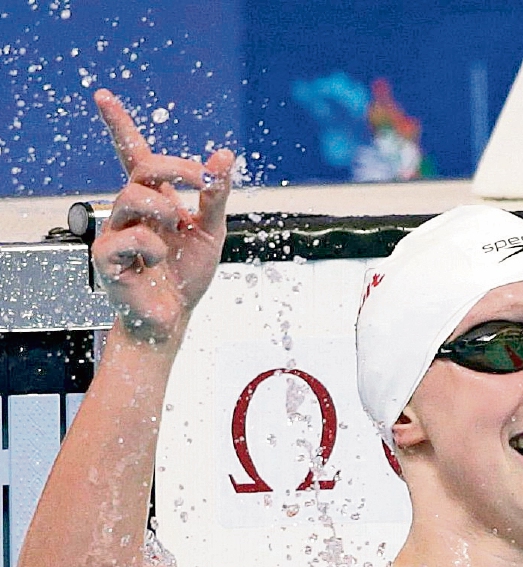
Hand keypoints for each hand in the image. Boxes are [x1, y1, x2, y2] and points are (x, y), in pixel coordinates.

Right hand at [90, 89, 234, 345]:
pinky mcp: (106, 257)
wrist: (172, 317)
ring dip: (164, 209)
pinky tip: (156, 261)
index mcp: (155, 200)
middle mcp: (131, 211)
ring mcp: (115, 231)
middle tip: (203, 181)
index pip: (133, 155)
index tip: (104, 97)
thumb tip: (223, 155)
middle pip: (142, 168)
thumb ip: (216, 196)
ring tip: (177, 228)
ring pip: (131, 197)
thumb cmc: (186, 274)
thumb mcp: (211, 232)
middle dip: (176, 168)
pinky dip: (152, 247)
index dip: (119, 125)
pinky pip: (128, 237)